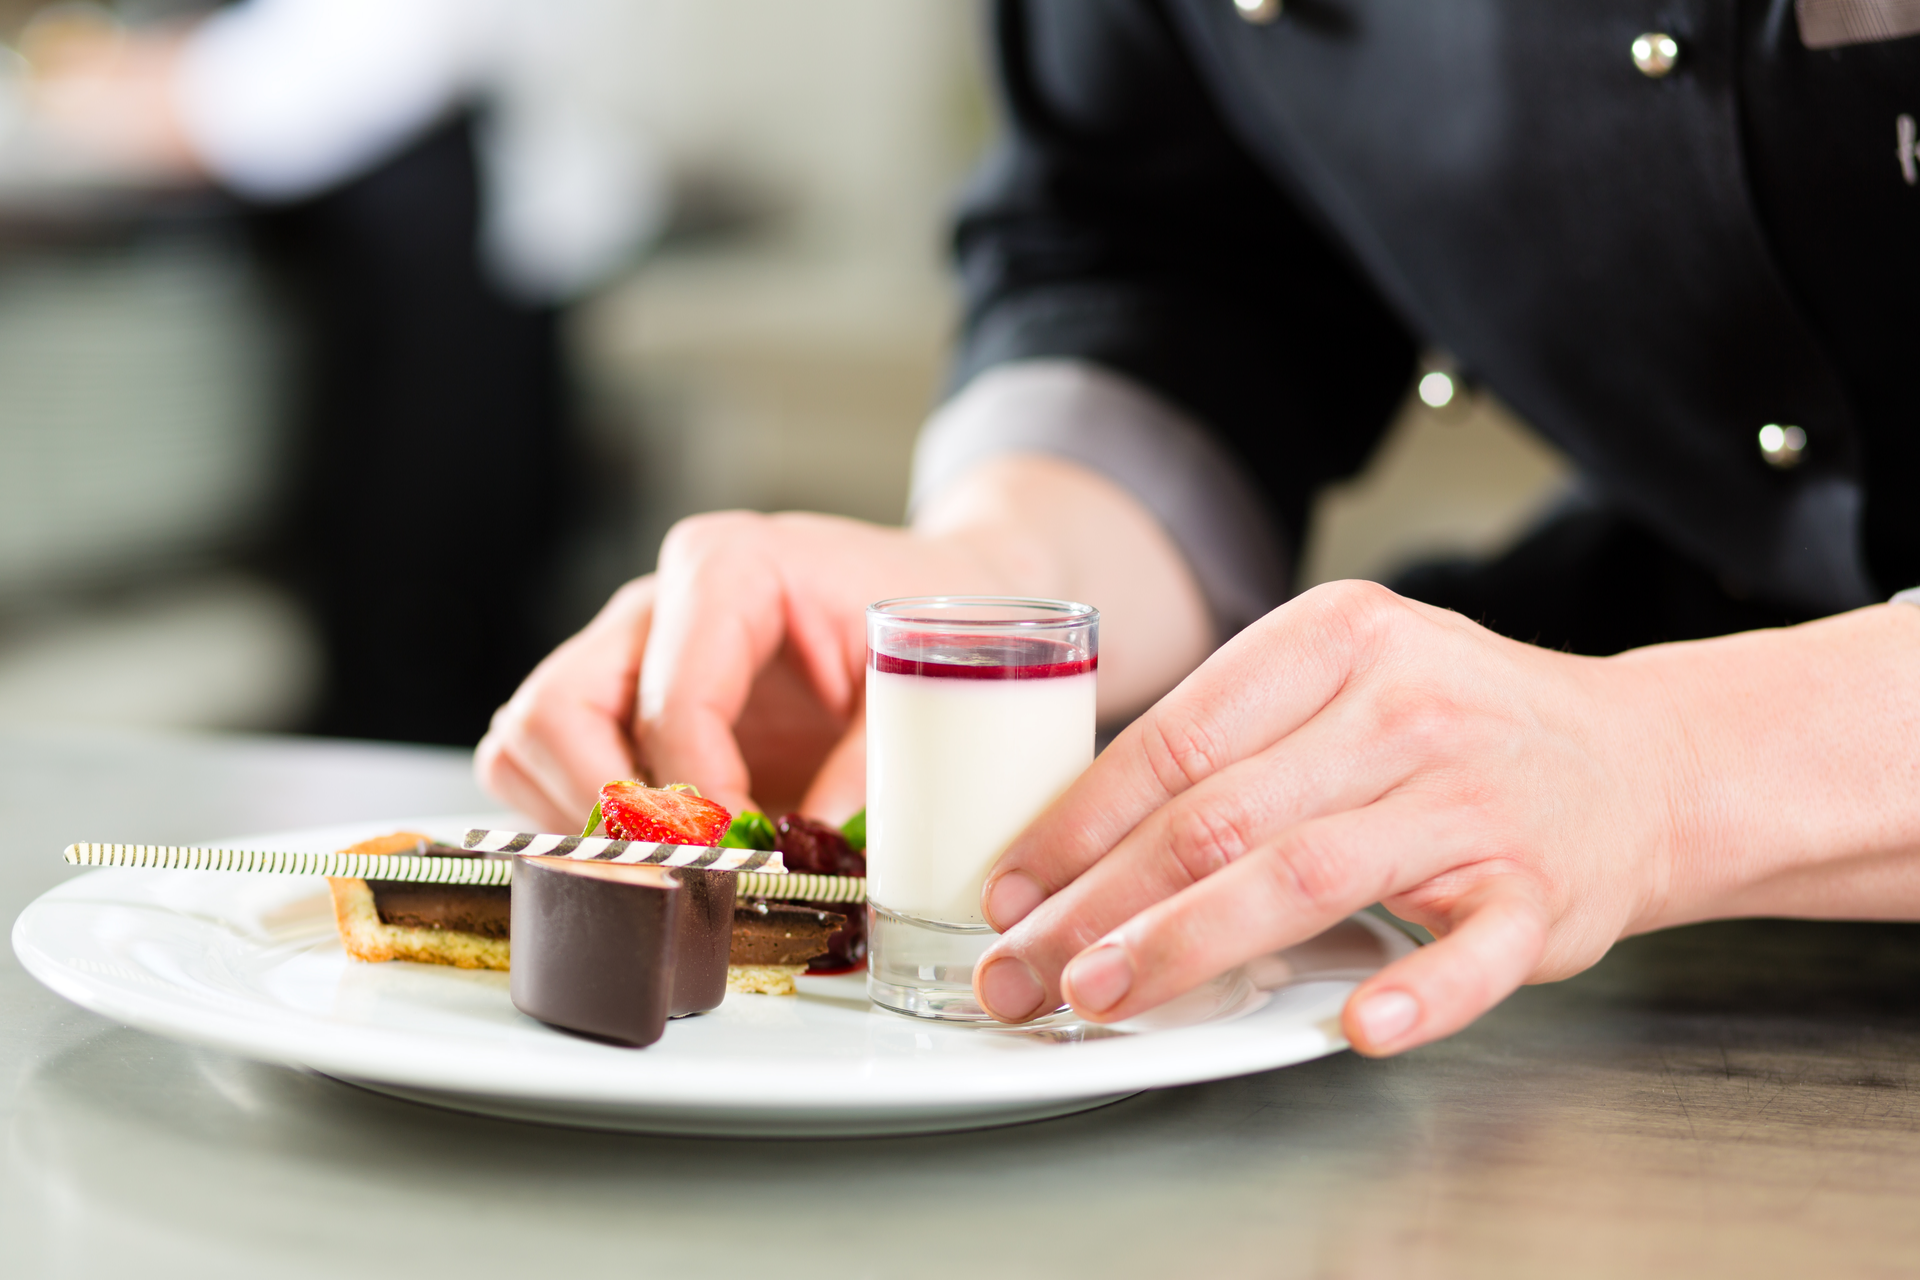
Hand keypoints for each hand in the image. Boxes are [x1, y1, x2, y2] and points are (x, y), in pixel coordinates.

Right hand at [477, 510, 992, 828]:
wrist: (926, 587)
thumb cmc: (918, 616)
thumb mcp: (915, 679)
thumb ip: (870, 765)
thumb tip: (808, 852)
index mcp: (727, 568)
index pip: (671, 700)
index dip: (696, 799)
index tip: (744, 854)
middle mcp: (651, 604)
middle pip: (557, 712)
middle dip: (611, 813)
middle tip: (689, 868)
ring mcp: (617, 649)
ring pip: (527, 740)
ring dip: (580, 821)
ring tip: (672, 861)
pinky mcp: (608, 698)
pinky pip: (535, 763)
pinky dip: (572, 819)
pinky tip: (655, 845)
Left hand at [971, 580, 1703, 1053]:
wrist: (1640, 757)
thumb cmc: (1455, 726)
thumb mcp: (1342, 681)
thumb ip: (1234, 741)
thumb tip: (1076, 842)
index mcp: (1333, 639)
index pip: (1177, 740)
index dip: (1078, 826)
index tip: (1008, 891)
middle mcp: (1402, 706)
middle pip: (1221, 816)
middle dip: (1101, 903)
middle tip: (1024, 970)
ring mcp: (1475, 799)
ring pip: (1310, 874)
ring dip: (1194, 943)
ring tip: (1107, 994)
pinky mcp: (1541, 887)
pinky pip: (1473, 947)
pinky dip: (1418, 991)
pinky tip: (1360, 1029)